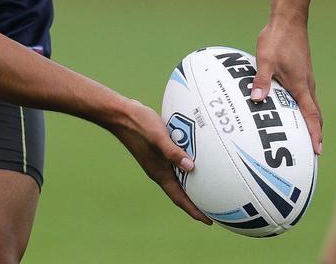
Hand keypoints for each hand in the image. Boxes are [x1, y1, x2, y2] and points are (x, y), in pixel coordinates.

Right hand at [106, 98, 211, 224]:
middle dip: (196, 202)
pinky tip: (197, 159)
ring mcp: (158, 161)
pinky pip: (176, 163)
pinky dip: (187, 166)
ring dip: (193, 184)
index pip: (179, 198)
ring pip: (179, 178)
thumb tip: (191, 167)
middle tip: (214, 209)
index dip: (194, 211)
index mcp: (159, 173)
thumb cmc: (138, 124)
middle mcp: (159, 170)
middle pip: (181, 192)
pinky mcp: (159, 151)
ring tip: (209, 187)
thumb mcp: (158, 137)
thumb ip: (173, 152)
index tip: (208, 221)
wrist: (121, 115)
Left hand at [251, 18, 321, 154]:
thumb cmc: (277, 39)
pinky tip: (291, 111)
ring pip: (310, 105)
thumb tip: (257, 99)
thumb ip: (261, 80)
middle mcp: (307, 84)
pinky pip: (304, 96)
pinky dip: (303, 108)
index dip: (315, 134)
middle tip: (313, 152)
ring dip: (309, 121)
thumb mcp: (265, 60)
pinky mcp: (301, 73)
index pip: (311, 115)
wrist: (288, 21)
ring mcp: (305, 78)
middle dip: (315, 133)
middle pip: (315, 114)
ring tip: (303, 137)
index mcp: (300, 85)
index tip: (318, 150)